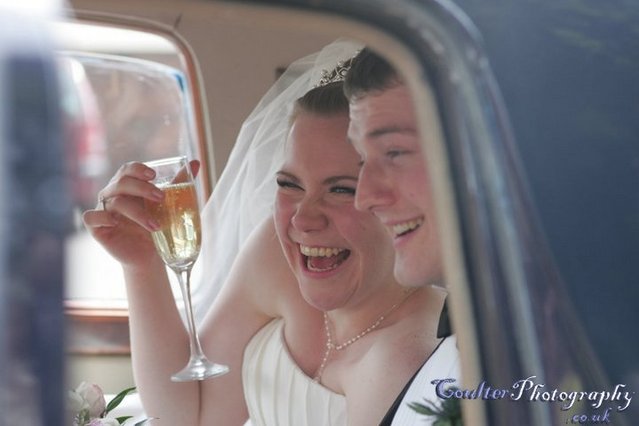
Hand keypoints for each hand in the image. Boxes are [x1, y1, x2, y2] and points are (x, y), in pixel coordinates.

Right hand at [82, 160, 199, 267]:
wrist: (152, 255)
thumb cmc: (158, 226)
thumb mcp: (170, 204)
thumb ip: (179, 183)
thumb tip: (196, 162)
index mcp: (128, 186)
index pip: (127, 170)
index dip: (138, 169)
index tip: (155, 175)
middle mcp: (113, 195)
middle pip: (121, 182)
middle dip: (142, 188)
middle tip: (161, 198)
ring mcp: (104, 210)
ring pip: (114, 201)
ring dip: (137, 212)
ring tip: (156, 225)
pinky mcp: (97, 228)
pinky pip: (91, 217)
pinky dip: (102, 217)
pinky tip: (116, 221)